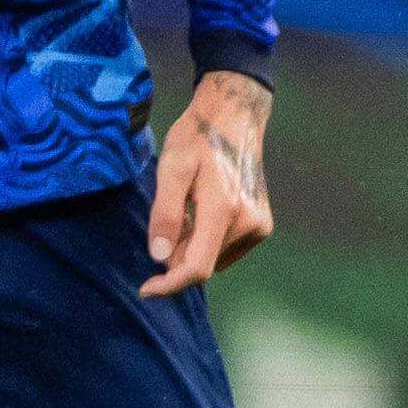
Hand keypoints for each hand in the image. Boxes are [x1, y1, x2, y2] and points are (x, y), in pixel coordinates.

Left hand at [141, 68, 276, 296]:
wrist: (234, 117)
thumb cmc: (197, 138)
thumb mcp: (171, 168)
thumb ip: (165, 214)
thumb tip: (158, 256)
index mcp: (224, 209)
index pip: (197, 267)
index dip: (169, 284)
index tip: (145, 290)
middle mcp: (248, 222)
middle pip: (202, 264)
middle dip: (176, 254)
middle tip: (167, 218)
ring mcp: (259, 225)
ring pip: (214, 259)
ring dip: (192, 246)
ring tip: (187, 209)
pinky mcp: (262, 224)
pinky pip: (226, 248)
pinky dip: (207, 239)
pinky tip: (203, 210)